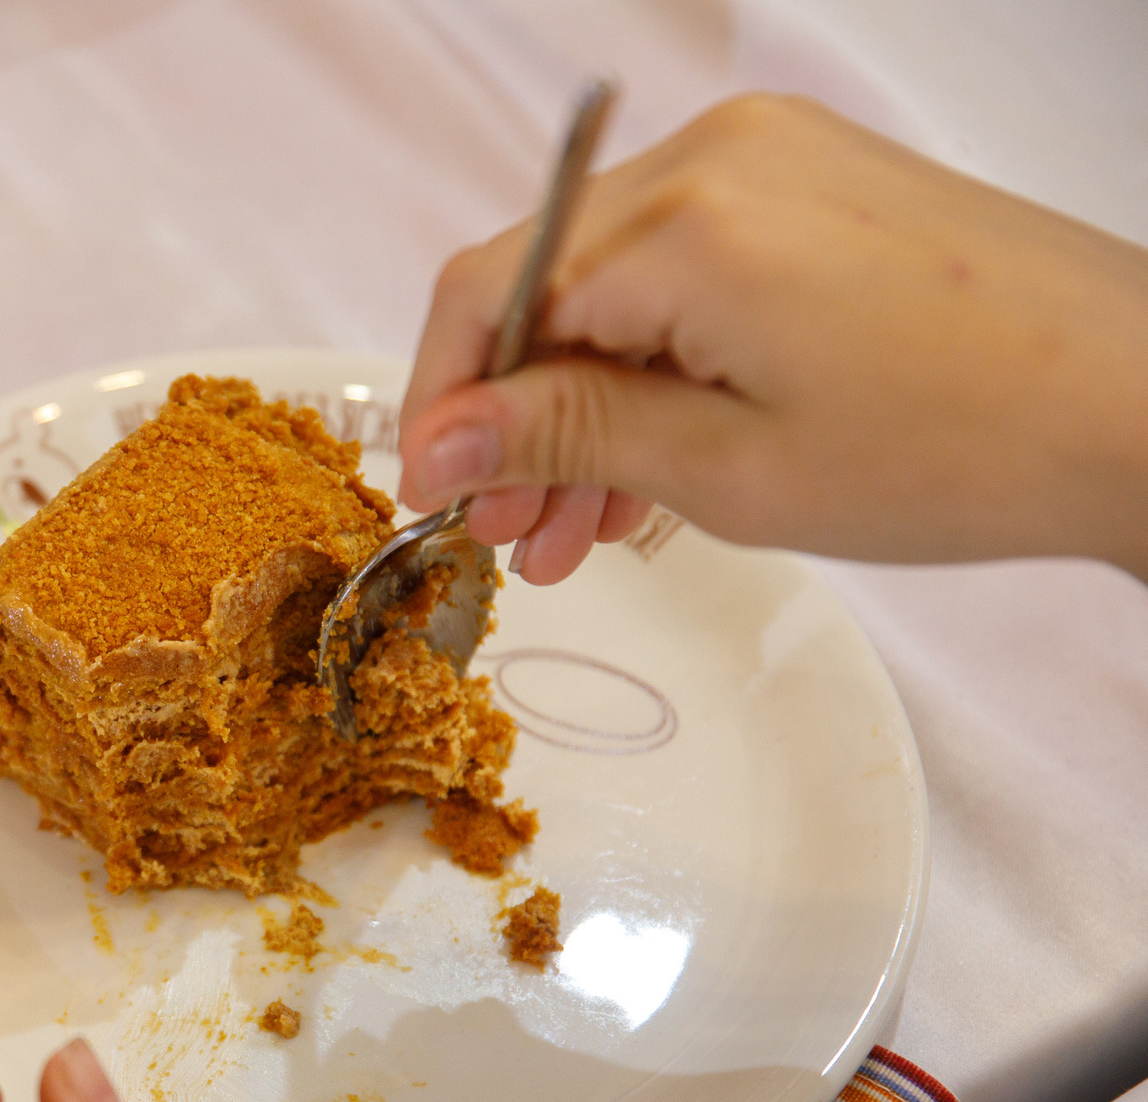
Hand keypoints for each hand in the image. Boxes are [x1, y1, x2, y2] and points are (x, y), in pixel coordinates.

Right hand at [397, 94, 1147, 582]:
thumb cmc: (966, 442)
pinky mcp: (818, 183)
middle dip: (514, 416)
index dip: (441, 402)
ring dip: (582, 401)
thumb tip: (439, 440)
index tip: (432, 494)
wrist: (1144, 405)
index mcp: (685, 221)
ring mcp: (775, 159)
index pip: (488, 291)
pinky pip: (684, 265)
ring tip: (586, 525)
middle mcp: (720, 158)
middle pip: (544, 282)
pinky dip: (653, 357)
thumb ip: (562, 436)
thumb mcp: (727, 468)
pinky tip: (653, 457)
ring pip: (611, 281)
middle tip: (513, 534)